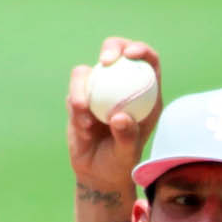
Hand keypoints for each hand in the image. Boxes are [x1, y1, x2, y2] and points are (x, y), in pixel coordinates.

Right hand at [68, 36, 162, 221]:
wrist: (99, 174)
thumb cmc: (121, 164)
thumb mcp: (128, 154)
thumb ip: (127, 136)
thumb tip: (120, 117)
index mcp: (144, 93)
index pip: (147, 61)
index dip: (140, 50)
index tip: (131, 53)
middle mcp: (121, 85)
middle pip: (117, 52)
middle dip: (112, 48)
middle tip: (105, 61)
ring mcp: (99, 90)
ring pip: (88, 71)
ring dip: (84, 88)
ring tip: (85, 117)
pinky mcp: (79, 98)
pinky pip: (74, 93)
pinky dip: (76, 107)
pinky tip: (83, 128)